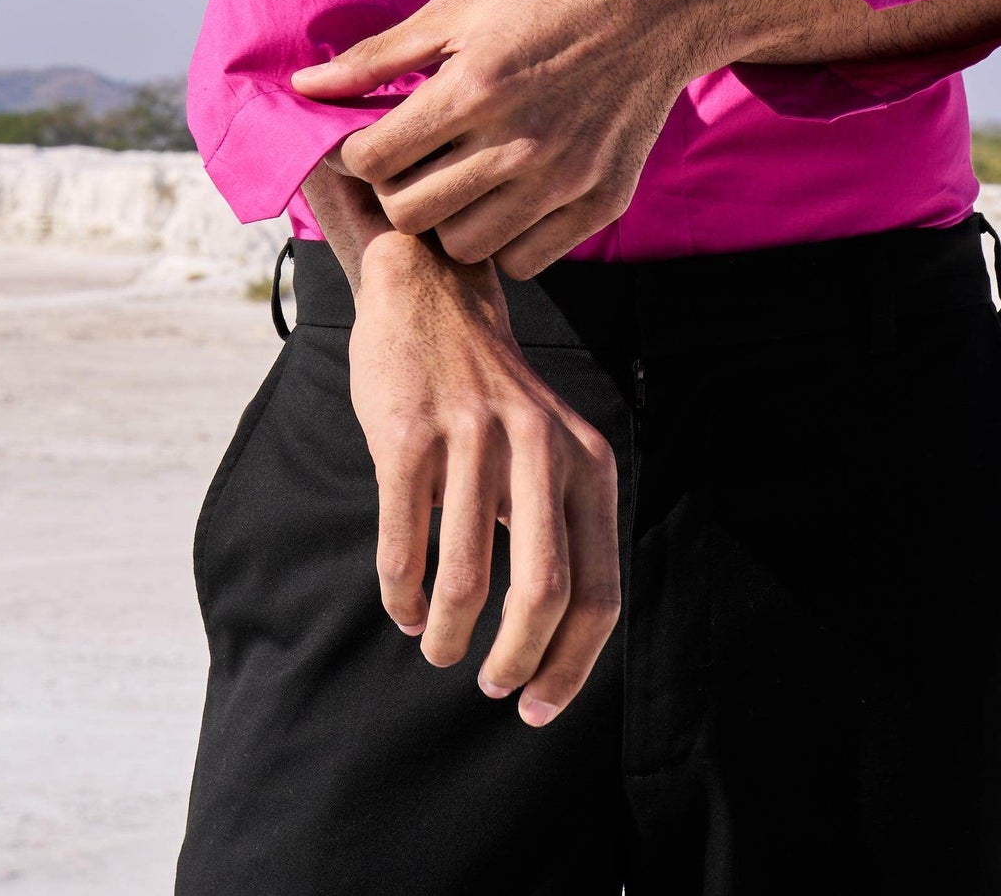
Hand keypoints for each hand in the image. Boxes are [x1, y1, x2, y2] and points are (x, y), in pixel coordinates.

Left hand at [294, 0, 781, 273]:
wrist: (656, 1)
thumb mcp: (458, 7)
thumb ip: (379, 56)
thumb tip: (305, 85)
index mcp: (473, 89)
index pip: (374, 162)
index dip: (359, 152)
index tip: (371, 136)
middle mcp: (518, 144)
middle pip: (411, 213)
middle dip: (396, 187)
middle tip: (412, 158)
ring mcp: (564, 180)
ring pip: (465, 246)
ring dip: (448, 217)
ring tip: (460, 175)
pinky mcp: (601, 202)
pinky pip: (526, 259)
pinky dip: (505, 237)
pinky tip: (506, 193)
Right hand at [348, 228, 618, 724]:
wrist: (429, 293)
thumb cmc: (488, 396)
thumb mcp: (549, 448)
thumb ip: (561, 526)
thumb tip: (554, 648)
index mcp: (585, 460)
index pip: (598, 591)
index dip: (572, 664)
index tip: (538, 706)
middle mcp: (538, 446)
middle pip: (544, 592)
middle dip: (518, 660)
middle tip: (494, 686)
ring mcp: (471, 436)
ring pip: (466, 577)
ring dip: (448, 633)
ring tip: (436, 647)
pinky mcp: (406, 432)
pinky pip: (404, 542)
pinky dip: (402, 593)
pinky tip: (402, 607)